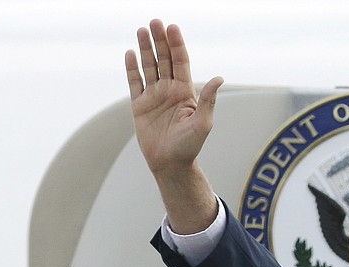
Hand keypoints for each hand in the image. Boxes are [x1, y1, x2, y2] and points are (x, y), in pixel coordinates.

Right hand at [125, 20, 222, 232]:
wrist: (171, 163)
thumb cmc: (190, 145)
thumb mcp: (203, 122)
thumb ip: (208, 100)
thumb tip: (219, 79)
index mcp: (185, 92)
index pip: (181, 62)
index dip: (177, 45)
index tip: (172, 28)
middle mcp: (169, 90)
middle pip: (164, 59)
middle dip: (160, 41)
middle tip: (155, 22)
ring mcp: (154, 96)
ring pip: (149, 67)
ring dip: (145, 49)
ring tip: (142, 30)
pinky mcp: (139, 105)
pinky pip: (135, 83)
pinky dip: (132, 68)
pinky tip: (130, 53)